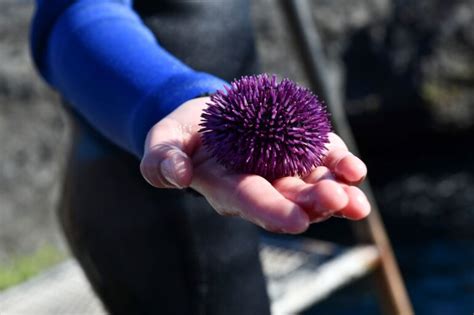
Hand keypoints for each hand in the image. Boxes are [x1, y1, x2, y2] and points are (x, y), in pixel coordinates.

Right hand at [140, 97, 369, 233]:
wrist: (208, 116)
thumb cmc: (184, 134)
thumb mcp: (163, 140)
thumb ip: (161, 159)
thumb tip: (176, 176)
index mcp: (228, 188)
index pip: (252, 203)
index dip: (273, 212)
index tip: (297, 220)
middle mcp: (261, 185)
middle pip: (291, 201)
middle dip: (315, 204)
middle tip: (339, 201)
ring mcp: (284, 170)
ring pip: (314, 187)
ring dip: (337, 193)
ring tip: (356, 199)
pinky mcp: (300, 150)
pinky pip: (324, 160)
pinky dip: (340, 165)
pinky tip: (355, 170)